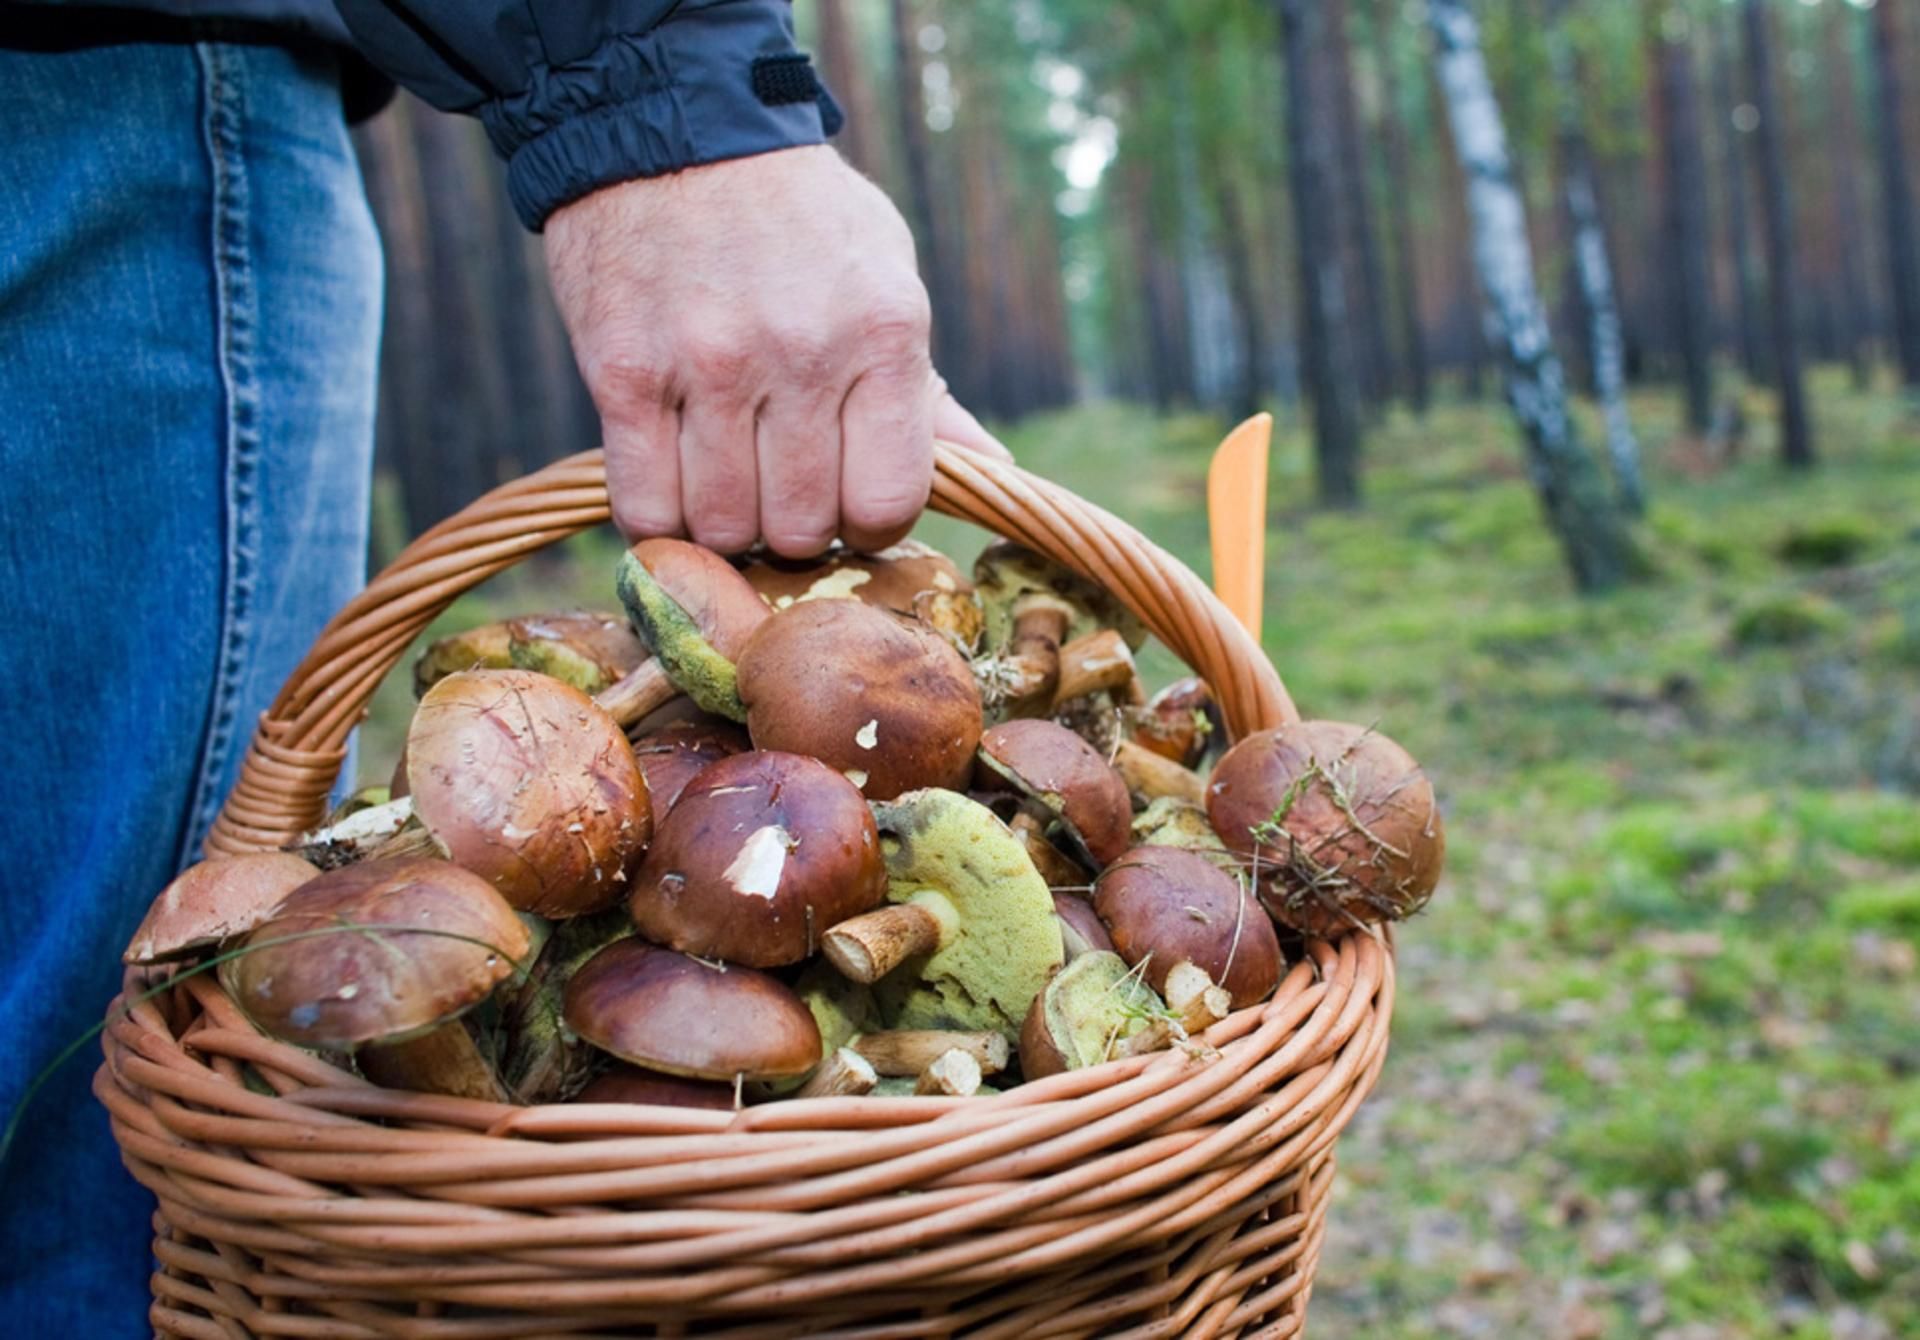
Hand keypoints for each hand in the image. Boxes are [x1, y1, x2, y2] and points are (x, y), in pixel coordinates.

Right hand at [545, 145, 1008, 555]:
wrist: (675, 127)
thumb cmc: (799, 218)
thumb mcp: (887, 277)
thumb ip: (926, 390)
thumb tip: (992, 472)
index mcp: (882, 333)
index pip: (888, 502)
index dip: (869, 524)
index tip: (848, 502)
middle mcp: (801, 354)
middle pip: (801, 527)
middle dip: (795, 528)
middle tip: (779, 488)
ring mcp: (708, 366)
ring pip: (722, 527)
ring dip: (725, 524)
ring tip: (726, 480)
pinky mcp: (624, 375)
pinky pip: (645, 505)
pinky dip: (659, 517)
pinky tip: (672, 485)